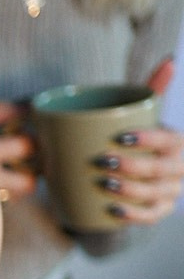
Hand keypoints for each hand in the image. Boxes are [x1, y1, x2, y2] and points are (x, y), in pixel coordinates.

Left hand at [95, 58, 183, 223]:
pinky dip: (132, 215)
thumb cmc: (141, 135)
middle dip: (132, 166)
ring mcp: (171, 192)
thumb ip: (153, 90)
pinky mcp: (159, 211)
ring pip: (155, 194)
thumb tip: (169, 61)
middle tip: (102, 161)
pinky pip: (150, 217)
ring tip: (104, 183)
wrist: (141, 168)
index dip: (147, 140)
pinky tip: (111, 209)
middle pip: (160, 170)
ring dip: (130, 191)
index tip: (119, 138)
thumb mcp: (146, 113)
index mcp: (178, 142)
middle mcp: (179, 168)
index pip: (168, 141)